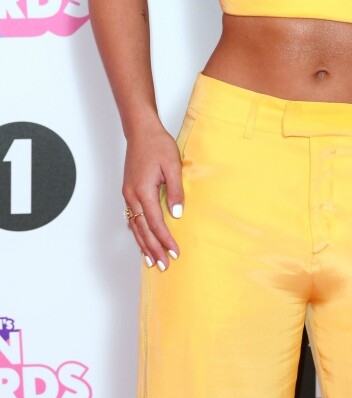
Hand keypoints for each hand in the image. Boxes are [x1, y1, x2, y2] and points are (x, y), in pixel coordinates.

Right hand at [122, 122, 183, 270]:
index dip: (165, 240)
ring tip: (151, 261)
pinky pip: (131, 218)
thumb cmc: (157, 145)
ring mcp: (128, 194)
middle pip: (142, 230)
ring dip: (143, 244)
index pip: (156, 223)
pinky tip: (142, 240)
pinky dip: (137, 232)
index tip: (174, 252)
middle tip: (163, 266)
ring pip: (134, 226)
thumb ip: (175, 190)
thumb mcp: (173, 165)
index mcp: (143, 191)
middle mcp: (132, 196)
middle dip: (153, 249)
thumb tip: (177, 214)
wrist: (141, 131)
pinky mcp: (129, 191)